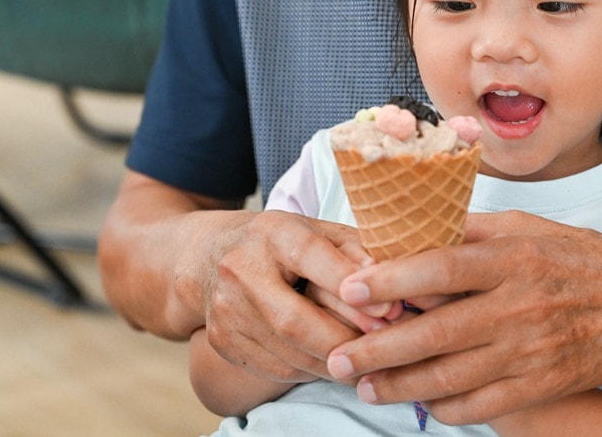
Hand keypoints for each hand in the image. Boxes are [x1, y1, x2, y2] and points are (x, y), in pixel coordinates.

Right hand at [195, 210, 385, 382]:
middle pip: (294, 320)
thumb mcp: (318, 231)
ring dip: (335, 363)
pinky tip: (336, 365)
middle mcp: (240, 269)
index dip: (349, 285)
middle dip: (345, 340)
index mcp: (270, 232)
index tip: (388, 310)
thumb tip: (392, 281)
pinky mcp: (223, 342)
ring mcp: (226, 310)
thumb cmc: (283, 242)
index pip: (309, 255)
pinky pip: (278, 370)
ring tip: (371, 363)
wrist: (209, 256)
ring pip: (289, 354)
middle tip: (386, 350)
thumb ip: (355, 250)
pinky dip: (313, 371)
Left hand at [327, 210, 601, 424]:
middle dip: (379, 349)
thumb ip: (472, 230)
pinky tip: (421, 402)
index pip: (442, 268)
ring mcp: (532, 351)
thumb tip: (416, 229)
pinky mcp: (544, 385)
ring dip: (401, 386)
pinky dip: (446, 408)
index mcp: (513, 258)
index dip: (392, 279)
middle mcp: (520, 306)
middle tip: (338, 358)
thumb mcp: (529, 228)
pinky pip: (484, 406)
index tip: (352, 287)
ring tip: (366, 385)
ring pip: (453, 377)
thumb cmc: (581, 258)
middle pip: (437, 332)